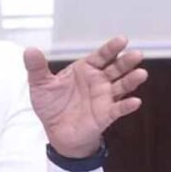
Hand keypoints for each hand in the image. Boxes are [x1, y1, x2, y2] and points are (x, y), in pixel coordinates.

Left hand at [23, 36, 147, 156]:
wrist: (56, 132)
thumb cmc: (52, 105)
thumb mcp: (40, 85)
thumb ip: (36, 68)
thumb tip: (29, 50)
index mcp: (84, 70)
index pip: (101, 56)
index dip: (111, 48)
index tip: (122, 40)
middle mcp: (98, 81)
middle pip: (116, 68)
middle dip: (126, 61)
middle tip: (137, 54)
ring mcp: (104, 98)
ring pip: (121, 87)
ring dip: (131, 80)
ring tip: (141, 74)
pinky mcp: (105, 115)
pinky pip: (118, 109)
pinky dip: (126, 106)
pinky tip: (134, 101)